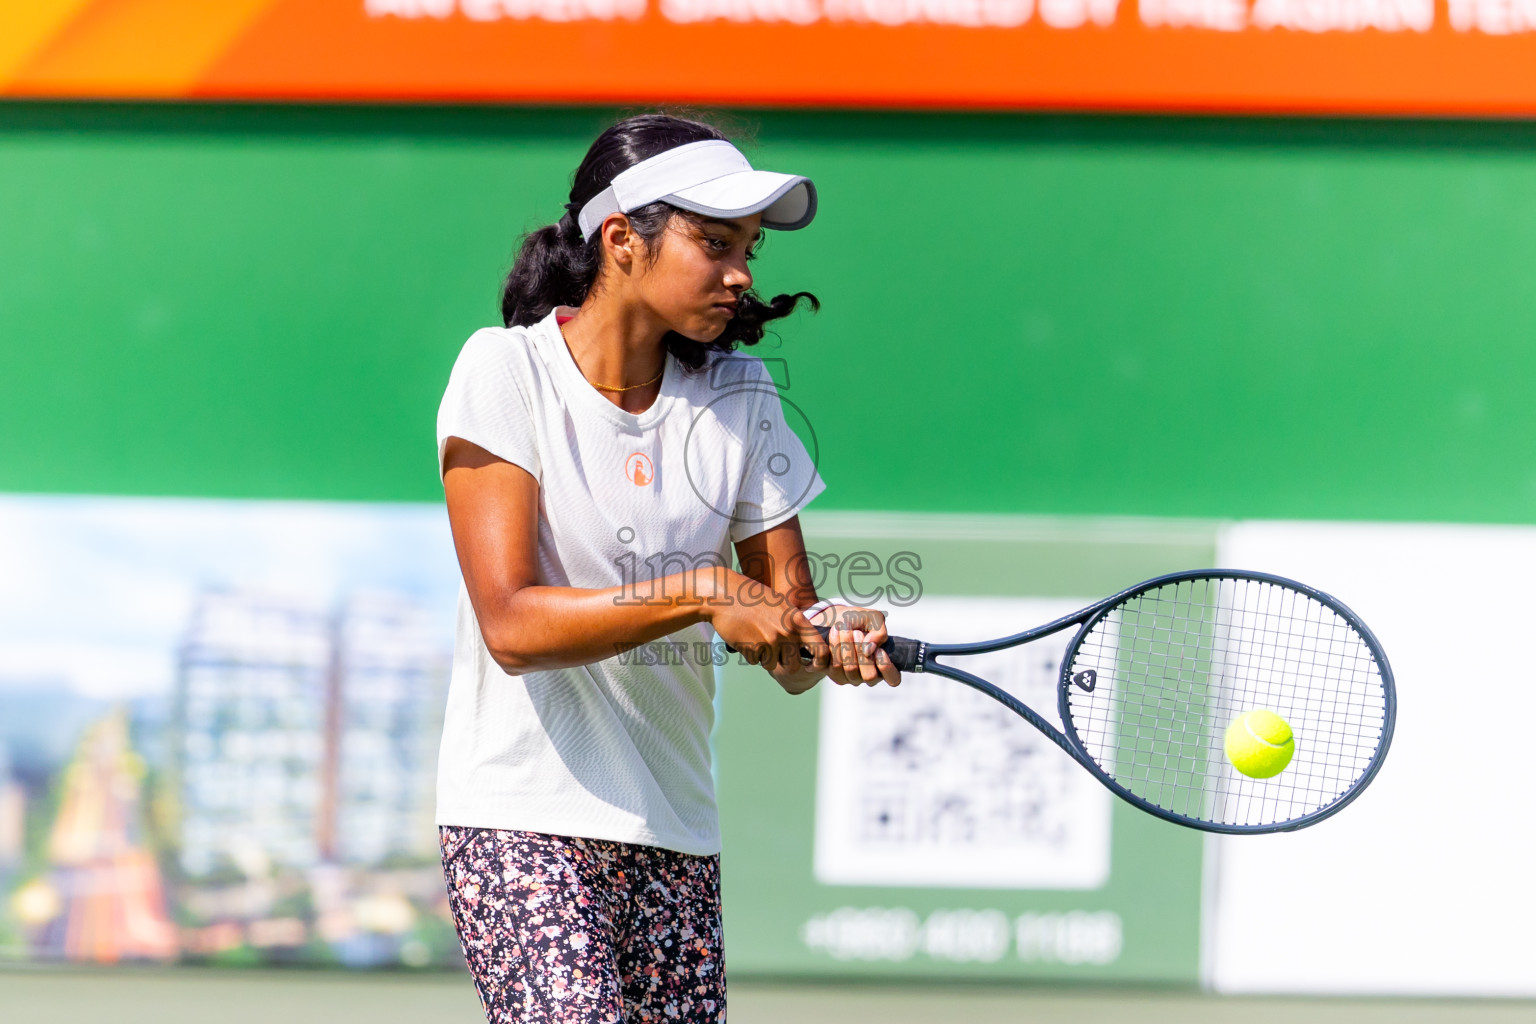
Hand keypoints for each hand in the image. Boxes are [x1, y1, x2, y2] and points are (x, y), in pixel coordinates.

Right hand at [705, 571, 829, 682]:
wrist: (724, 595)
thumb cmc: (751, 596)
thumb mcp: (780, 604)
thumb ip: (794, 623)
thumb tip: (805, 642)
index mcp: (797, 621)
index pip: (820, 649)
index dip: (819, 661)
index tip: (811, 664)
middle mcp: (786, 633)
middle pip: (794, 665)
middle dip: (784, 663)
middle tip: (773, 651)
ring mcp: (770, 642)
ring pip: (772, 665)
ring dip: (764, 657)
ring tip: (756, 637)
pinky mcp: (753, 649)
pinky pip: (755, 661)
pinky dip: (750, 654)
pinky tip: (745, 637)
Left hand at [813, 605, 900, 687]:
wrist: (834, 618)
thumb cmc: (858, 620)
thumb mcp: (874, 619)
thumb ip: (879, 632)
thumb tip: (869, 650)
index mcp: (884, 664)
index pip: (893, 679)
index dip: (886, 667)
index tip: (878, 650)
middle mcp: (869, 675)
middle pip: (869, 676)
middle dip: (862, 651)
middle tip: (857, 632)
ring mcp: (852, 677)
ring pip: (851, 670)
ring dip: (847, 645)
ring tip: (843, 627)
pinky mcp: (836, 675)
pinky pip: (835, 666)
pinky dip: (834, 646)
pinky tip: (834, 631)